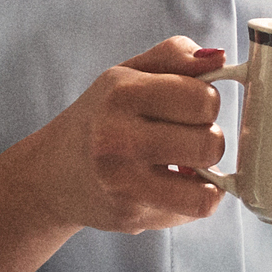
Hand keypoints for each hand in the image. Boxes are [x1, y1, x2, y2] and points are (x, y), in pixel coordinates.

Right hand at [30, 36, 233, 233]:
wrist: (51, 175)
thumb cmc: (100, 118)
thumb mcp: (128, 74)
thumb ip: (175, 56)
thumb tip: (220, 58)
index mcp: (122, 94)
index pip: (204, 100)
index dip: (206, 103)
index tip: (190, 107)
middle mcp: (118, 139)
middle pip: (211, 144)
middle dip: (208, 139)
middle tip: (184, 138)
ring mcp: (123, 183)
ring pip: (206, 189)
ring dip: (205, 175)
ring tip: (184, 164)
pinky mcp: (130, 216)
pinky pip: (193, 211)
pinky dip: (193, 198)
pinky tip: (173, 185)